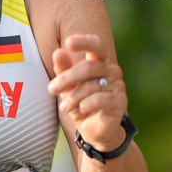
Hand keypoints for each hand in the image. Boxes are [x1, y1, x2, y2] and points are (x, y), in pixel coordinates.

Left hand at [48, 33, 127, 150]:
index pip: (95, 45)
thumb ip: (63, 70)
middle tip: (51, 89)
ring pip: (91, 85)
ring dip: (73, 97)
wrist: (94, 130)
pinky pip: (99, 99)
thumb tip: (58, 52)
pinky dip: (85, 104)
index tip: (68, 42)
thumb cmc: (80, 103)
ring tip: (64, 107)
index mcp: (99, 62)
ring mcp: (118, 85)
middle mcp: (111, 70)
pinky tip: (80, 109)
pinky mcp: (120, 101)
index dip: (84, 42)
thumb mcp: (68, 87)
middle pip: (89, 67)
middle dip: (67, 78)